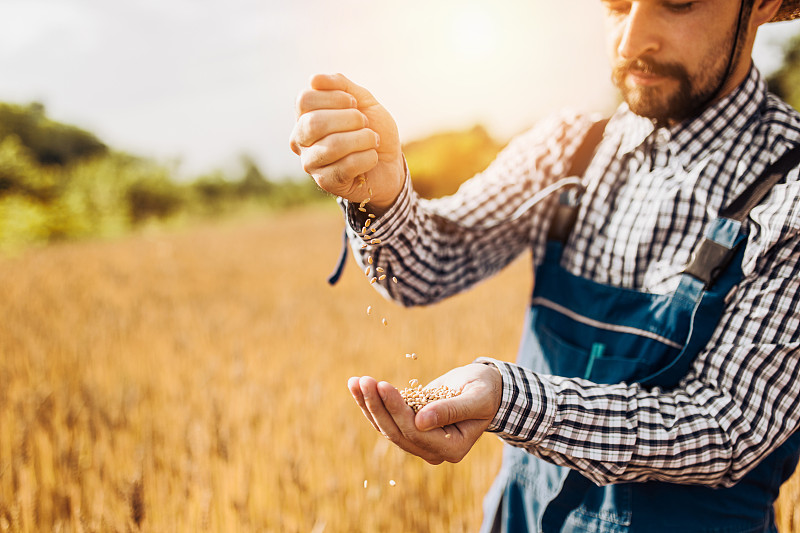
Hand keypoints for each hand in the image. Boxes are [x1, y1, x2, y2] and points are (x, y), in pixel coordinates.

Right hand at [290, 73, 404, 211]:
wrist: (391, 163)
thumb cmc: (373, 130)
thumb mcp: (363, 101)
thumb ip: (341, 86)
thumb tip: (314, 79)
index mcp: (305, 117)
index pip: (304, 100)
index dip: (334, 97)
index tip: (354, 102)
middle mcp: (301, 140)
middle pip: (314, 123)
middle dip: (350, 119)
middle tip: (365, 122)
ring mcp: (310, 163)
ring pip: (332, 146)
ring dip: (362, 139)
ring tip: (373, 140)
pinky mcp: (326, 182)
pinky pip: (346, 167)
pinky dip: (368, 158)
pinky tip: (372, 158)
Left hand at [347, 363, 502, 463]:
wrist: (486, 389)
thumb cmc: (486, 390)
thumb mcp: (476, 397)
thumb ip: (451, 410)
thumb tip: (420, 421)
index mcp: (452, 448)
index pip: (416, 432)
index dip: (397, 409)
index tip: (384, 385)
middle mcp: (433, 451)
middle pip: (397, 432)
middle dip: (378, 405)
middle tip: (364, 380)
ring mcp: (420, 441)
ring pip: (387, 427)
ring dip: (368, 404)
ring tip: (356, 381)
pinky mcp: (410, 429)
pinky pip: (385, 419)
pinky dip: (370, 403)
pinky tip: (356, 386)